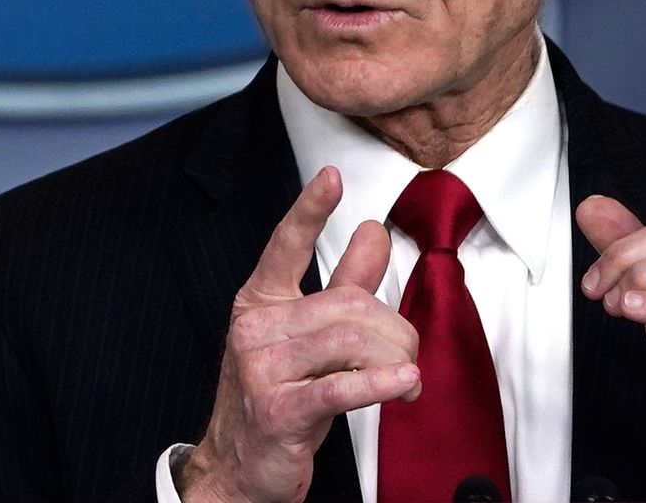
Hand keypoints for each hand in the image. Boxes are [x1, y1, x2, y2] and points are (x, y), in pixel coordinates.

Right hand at [180, 167, 421, 502]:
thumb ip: (342, 284)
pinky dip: (380, 384)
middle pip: (346, 303)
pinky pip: (341, 386)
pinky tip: (404, 384)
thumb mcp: (308, 336)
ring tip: (405, 378)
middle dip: (393, 328)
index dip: (309, 210)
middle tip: (407, 353)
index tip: (331, 177)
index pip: (285, 246)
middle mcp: (256, 329)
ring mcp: (263, 369)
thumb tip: (372, 232)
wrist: (238, 468)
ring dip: (394, 360)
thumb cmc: (278, 397)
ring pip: (350, 341)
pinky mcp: (280, 410)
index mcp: (259, 303)